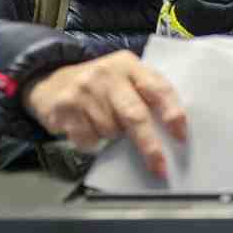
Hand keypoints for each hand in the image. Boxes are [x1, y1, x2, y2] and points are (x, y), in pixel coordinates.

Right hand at [22, 50, 186, 177]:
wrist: (51, 81)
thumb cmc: (100, 86)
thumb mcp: (124, 78)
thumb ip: (145, 95)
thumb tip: (170, 133)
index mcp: (129, 65)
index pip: (158, 88)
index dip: (172, 114)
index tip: (181, 137)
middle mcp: (107, 74)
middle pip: (135, 116)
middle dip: (150, 146)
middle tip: (160, 167)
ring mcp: (84, 90)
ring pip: (111, 131)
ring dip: (113, 136)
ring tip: (103, 122)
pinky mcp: (65, 107)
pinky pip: (89, 139)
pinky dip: (92, 141)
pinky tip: (86, 126)